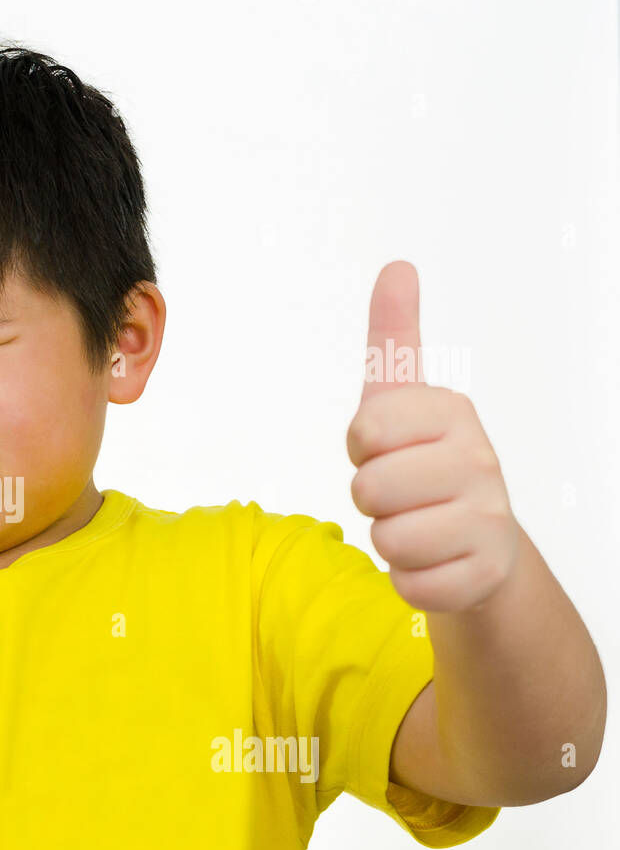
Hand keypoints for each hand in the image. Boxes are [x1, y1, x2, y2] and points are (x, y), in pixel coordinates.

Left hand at [346, 261, 519, 612]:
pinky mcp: (482, 574)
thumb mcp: (402, 401)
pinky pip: (408, 583)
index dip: (361, 448)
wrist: (479, 543)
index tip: (386, 447)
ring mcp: (488, 519)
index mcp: (452, 412)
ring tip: (419, 525)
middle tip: (402, 494)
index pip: (364, 430)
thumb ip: (394, 338)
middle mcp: (480, 460)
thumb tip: (396, 266)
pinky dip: (408, 579)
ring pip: (386, 539)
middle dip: (371, 498)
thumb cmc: (424, 463)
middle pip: (369, 489)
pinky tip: (435, 561)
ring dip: (388, 540)